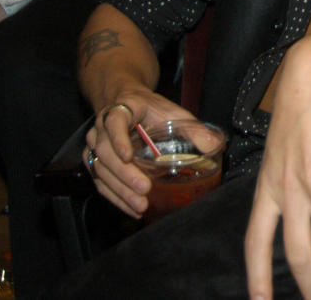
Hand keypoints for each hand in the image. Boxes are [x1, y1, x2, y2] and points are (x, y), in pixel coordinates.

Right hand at [83, 89, 192, 218]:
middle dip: (124, 174)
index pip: (115, 122)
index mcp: (121, 109)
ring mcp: (94, 145)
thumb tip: (215, 145)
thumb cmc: (150, 108)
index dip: (118, 139)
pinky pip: (100, 181)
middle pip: (106, 152)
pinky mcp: (94, 161)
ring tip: (140, 205)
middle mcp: (101, 127)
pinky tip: (131, 208)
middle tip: (143, 190)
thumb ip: (193, 128)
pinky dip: (115, 197)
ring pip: (100, 169)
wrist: (126, 103)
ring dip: (120, 190)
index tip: (128, 156)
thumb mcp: (173, 112)